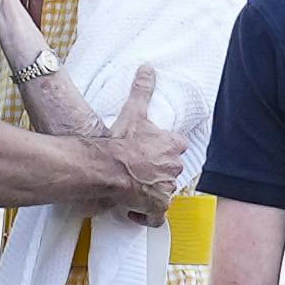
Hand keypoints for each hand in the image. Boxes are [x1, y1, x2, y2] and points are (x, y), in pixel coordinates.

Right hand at [96, 65, 187, 209]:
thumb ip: (143, 89)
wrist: (106, 166)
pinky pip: (155, 217)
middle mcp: (174, 169)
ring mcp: (165, 190)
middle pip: (171, 171)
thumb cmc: (120, 140)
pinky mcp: (155, 208)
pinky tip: (132, 211)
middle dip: (157, 173)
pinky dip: (145, 216)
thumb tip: (148, 67)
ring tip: (133, 190)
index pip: (178, 147)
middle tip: (139, 171)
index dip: (165, 150)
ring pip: (163, 193)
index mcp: (173, 146)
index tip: (151, 153)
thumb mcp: (134, 111)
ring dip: (150, 193)